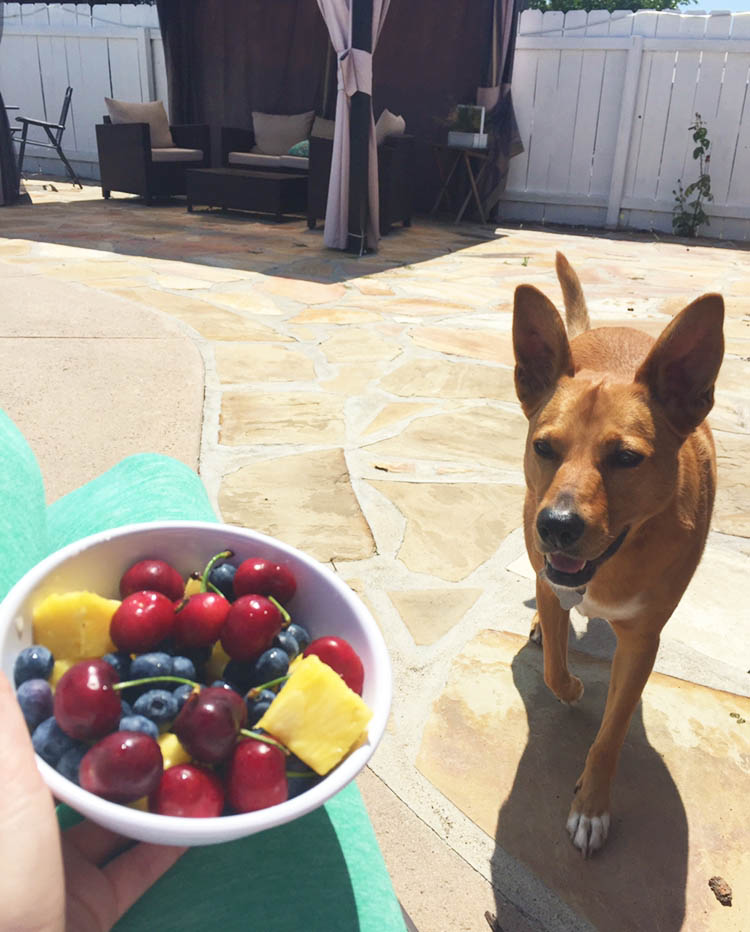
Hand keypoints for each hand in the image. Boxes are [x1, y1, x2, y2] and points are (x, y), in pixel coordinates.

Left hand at [0, 671, 184, 930]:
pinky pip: (132, 866)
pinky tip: (199, 814)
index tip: (96, 672)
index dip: (57, 706)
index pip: (29, 744)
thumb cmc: (2, 885)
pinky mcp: (87, 908)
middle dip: (110, 745)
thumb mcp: (5, 795)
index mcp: (2, 801)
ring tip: (188, 750)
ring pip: (105, 821)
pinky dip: (163, 842)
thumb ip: (6, 733)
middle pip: (70, 778)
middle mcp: (20, 835)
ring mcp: (51, 876)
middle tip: (155, 705)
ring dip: (144, 792)